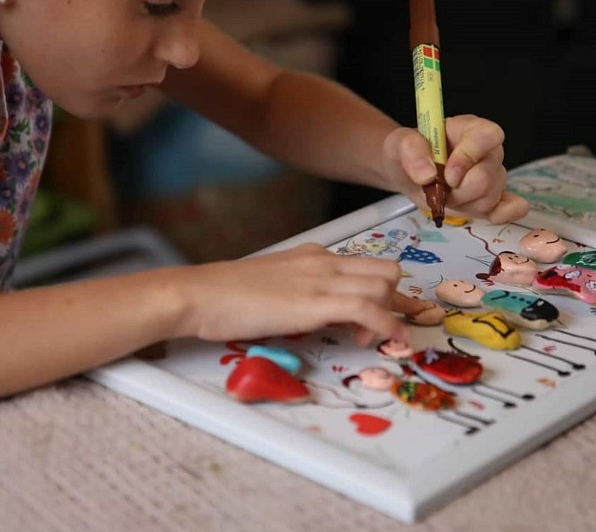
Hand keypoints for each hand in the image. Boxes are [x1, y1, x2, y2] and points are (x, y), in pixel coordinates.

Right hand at [171, 243, 411, 344]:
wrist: (201, 294)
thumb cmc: (227, 294)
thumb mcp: (274, 285)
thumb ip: (302, 292)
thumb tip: (321, 313)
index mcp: (312, 255)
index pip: (366, 265)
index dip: (380, 291)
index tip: (375, 316)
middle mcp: (323, 261)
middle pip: (386, 270)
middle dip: (393, 300)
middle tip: (375, 327)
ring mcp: (320, 279)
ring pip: (384, 286)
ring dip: (390, 315)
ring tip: (366, 338)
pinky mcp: (315, 303)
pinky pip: (369, 309)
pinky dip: (388, 326)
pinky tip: (388, 339)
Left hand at [381, 114, 529, 223]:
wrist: (407, 172)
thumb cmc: (408, 152)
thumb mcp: (400, 143)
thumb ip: (412, 151)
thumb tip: (427, 174)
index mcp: (469, 129)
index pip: (487, 136)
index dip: (469, 157)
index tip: (447, 175)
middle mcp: (486, 151)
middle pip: (488, 176)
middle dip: (459, 190)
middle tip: (438, 188)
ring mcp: (491, 175)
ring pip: (490, 197)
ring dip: (462, 203)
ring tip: (445, 195)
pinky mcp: (491, 198)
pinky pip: (512, 207)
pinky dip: (502, 214)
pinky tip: (491, 216)